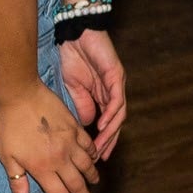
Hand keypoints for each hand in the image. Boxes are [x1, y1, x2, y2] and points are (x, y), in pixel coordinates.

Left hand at [0, 87, 101, 192]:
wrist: (20, 94)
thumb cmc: (8, 125)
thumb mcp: (6, 156)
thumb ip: (17, 180)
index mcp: (42, 168)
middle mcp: (60, 158)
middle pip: (76, 184)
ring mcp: (70, 142)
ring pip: (87, 165)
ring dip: (91, 177)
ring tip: (93, 184)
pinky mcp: (74, 127)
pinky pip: (89, 145)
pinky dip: (93, 154)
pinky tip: (94, 158)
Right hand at [58, 30, 128, 155]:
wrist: (75, 33)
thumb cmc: (73, 58)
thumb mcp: (72, 87)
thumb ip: (81, 105)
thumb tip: (85, 126)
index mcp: (102, 95)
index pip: (107, 122)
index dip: (102, 140)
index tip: (94, 157)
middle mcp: (113, 92)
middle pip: (116, 122)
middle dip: (108, 141)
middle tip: (101, 158)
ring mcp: (117, 83)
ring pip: (119, 114)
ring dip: (110, 132)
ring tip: (100, 147)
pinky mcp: (117, 75)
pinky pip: (117, 99)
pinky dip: (110, 114)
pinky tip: (102, 126)